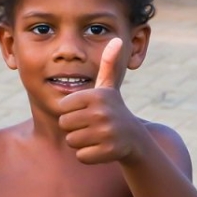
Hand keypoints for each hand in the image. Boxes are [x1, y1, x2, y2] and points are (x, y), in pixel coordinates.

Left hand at [58, 38, 140, 164]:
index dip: (72, 112)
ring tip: (96, 136)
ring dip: (81, 142)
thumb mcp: (109, 88)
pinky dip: (89, 155)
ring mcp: (107, 133)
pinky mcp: (109, 152)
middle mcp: (102, 112)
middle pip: (64, 124)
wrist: (134, 138)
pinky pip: (82, 156)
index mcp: (97, 95)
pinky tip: (101, 148)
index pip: (62, 108)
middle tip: (92, 125)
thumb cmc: (113, 110)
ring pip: (72, 141)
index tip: (87, 112)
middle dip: (75, 128)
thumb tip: (116, 40)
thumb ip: (108, 64)